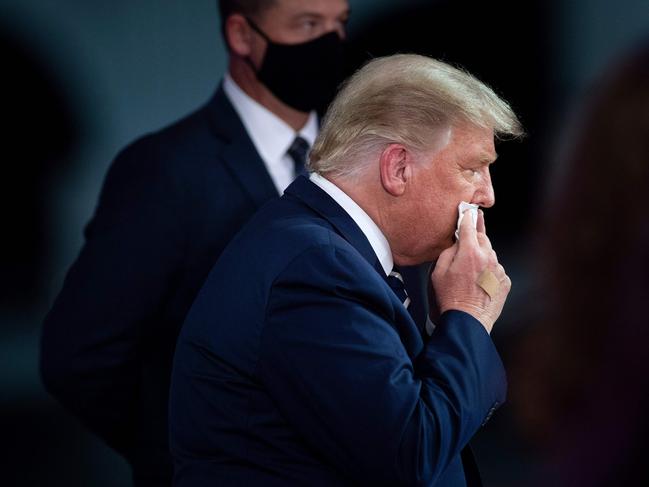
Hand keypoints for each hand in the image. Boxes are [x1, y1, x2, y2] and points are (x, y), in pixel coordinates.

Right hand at [431, 209, 510, 332]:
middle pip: (482, 238)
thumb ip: (448, 251)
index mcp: (469, 252)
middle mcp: (487, 258)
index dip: (468, 216)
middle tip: (466, 243)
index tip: (469, 211)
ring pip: (490, 255)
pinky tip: (478, 283)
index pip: (469, 226)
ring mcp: (498, 270)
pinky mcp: (504, 281)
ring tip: (469, 274)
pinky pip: (496, 270)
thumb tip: (456, 242)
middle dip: (474, 238)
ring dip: (481, 258)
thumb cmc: (450, 299)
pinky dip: (488, 272)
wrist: (467, 321)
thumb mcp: (437, 272)